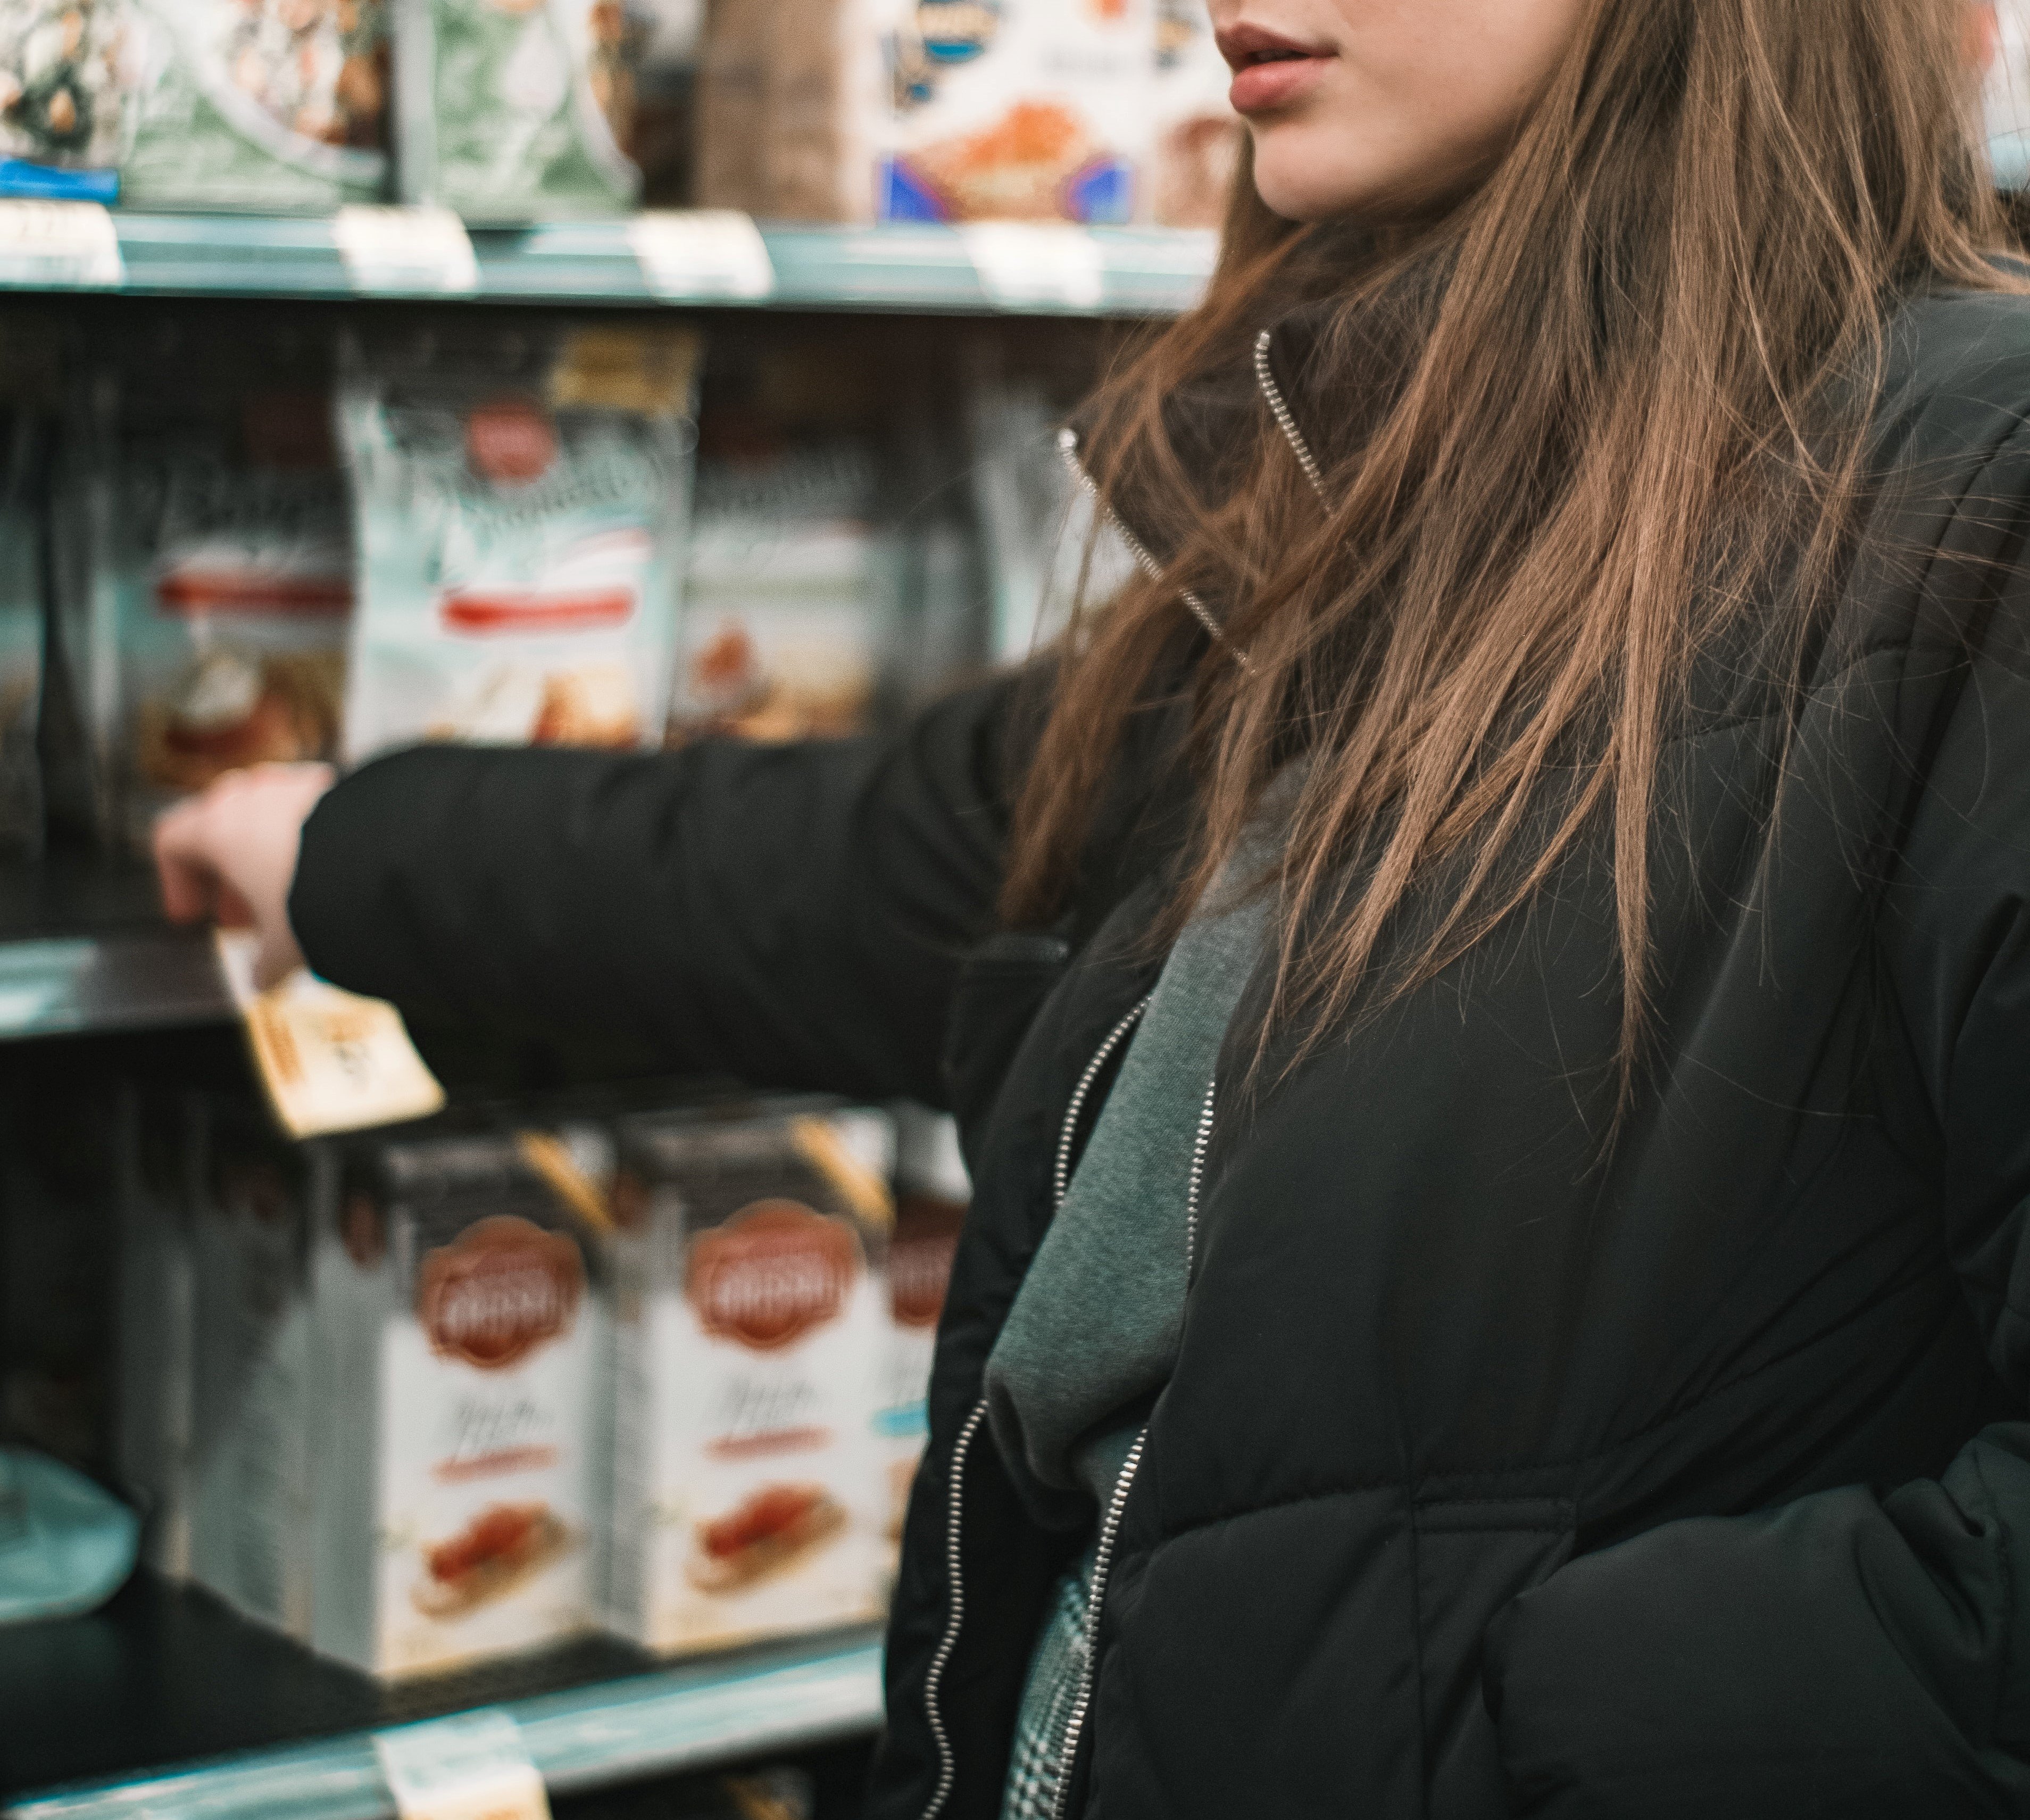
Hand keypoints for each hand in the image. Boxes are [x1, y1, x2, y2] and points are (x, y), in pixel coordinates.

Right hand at [153, 762, 335, 989]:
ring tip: (289, 900)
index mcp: (217, 828)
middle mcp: (251, 797)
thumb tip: (262, 979)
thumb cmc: (321, 896)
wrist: (387, 860)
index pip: (172, 840)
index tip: (194, 914)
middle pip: (220, 827)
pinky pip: (309, 810)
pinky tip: (327, 876)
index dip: (177, 880)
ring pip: (266, 815)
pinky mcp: (338, 784)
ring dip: (269, 855)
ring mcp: (294, 784)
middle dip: (229, 874)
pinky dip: (307, 839)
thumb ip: (264, 963)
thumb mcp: (284, 945)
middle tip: (246, 916)